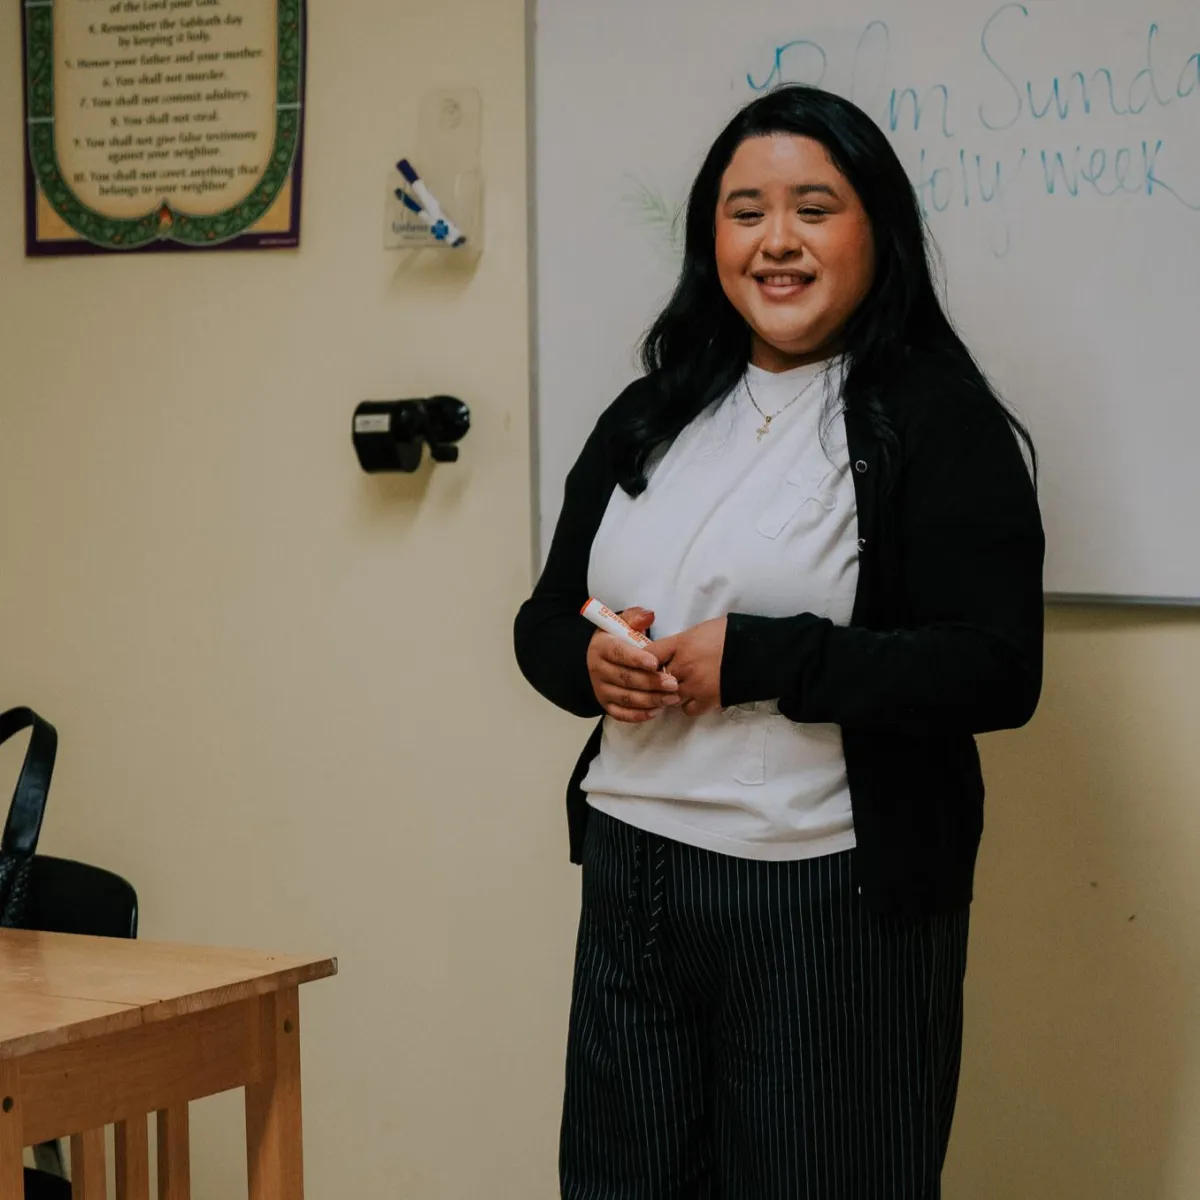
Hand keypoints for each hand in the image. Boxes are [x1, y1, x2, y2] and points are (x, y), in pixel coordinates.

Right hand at [587, 607, 680, 723]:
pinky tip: (656, 711)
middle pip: (625, 678)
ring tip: (671, 698)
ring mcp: (601, 689)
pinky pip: (622, 714)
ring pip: (626, 698)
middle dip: (651, 682)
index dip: (636, 659)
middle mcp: (598, 670)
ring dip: (650, 700)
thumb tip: (649, 616)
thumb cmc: (618, 640)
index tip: (655, 662)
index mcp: (601, 648)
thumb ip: (635, 618)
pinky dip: (639, 715)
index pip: (618, 653)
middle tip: (673, 683)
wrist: (599, 658)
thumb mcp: (622, 623)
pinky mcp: (606, 704)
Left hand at [651, 617, 727, 716]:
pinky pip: (688, 709)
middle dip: (659, 678)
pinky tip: (696, 696)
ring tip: (684, 686)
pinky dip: (689, 705)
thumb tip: (670, 650)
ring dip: (673, 693)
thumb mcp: (702, 629)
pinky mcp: (708, 700)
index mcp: (682, 643)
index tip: (650, 662)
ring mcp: (695, 685)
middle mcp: (684, 665)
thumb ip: (682, 641)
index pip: (649, 653)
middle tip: (668, 675)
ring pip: (669, 696)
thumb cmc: (732, 634)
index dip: (646, 659)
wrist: (758, 650)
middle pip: (656, 678)